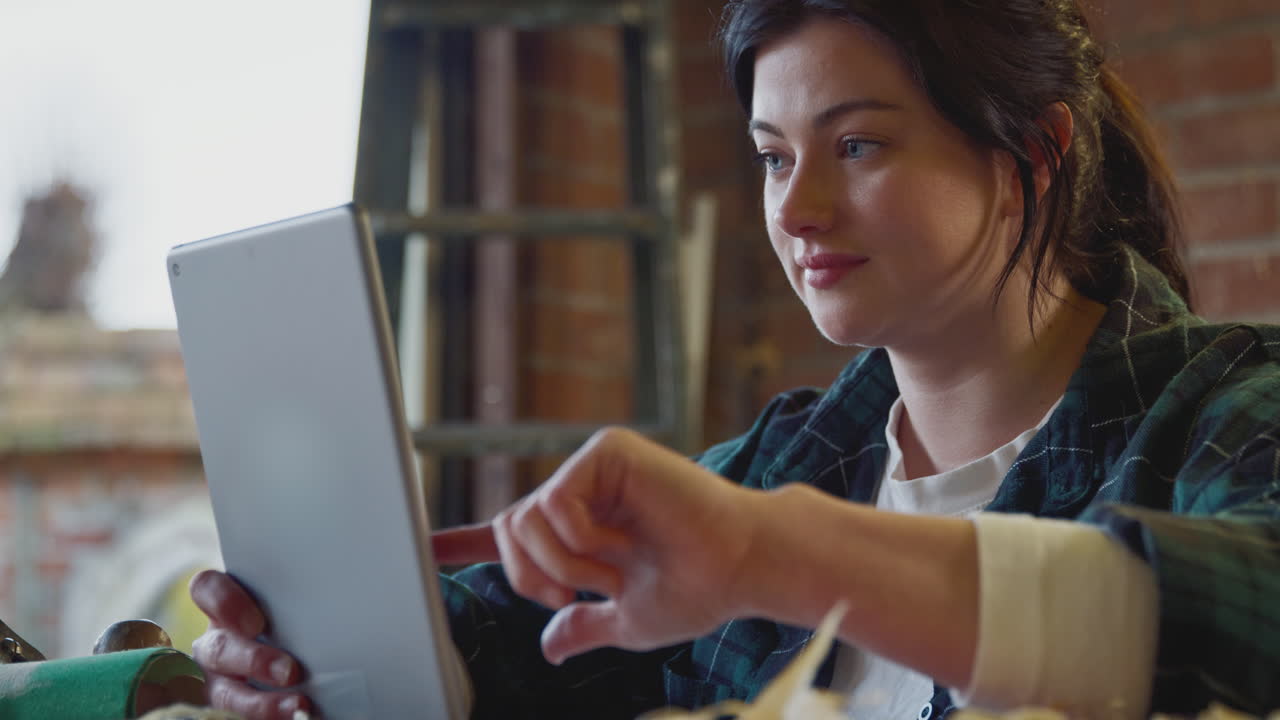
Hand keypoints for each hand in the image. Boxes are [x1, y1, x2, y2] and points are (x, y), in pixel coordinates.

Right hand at [188, 569, 311, 719]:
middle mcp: (214, 643)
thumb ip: (299, 607)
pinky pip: (232, 716)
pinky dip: (265, 717)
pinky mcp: (225, 706)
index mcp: (225, 608)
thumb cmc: (295, 628)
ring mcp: (216, 680)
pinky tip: (293, 718)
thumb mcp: (291, 613)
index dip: (225, 603)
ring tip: (297, 707)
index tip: (257, 624)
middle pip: (219, 648)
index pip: (207, 589)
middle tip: (290, 671)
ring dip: (260, 703)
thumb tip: (344, 604)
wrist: (293, 666)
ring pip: (224, 693)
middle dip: (254, 661)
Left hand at [431, 427, 764, 664]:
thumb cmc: (696, 589)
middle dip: (530, 577)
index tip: (426, 546)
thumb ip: (584, 624)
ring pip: (525, 519)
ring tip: (609, 572)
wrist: (739, 568)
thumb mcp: (627, 620)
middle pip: (508, 531)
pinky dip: (576, 539)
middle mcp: (581, 494)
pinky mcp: (607, 453)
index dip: (463, 542)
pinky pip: (554, 503)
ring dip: (561, 564)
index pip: (510, 536)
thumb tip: (550, 646)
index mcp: (581, 531)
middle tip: (573, 593)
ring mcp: (592, 470)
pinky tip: (616, 545)